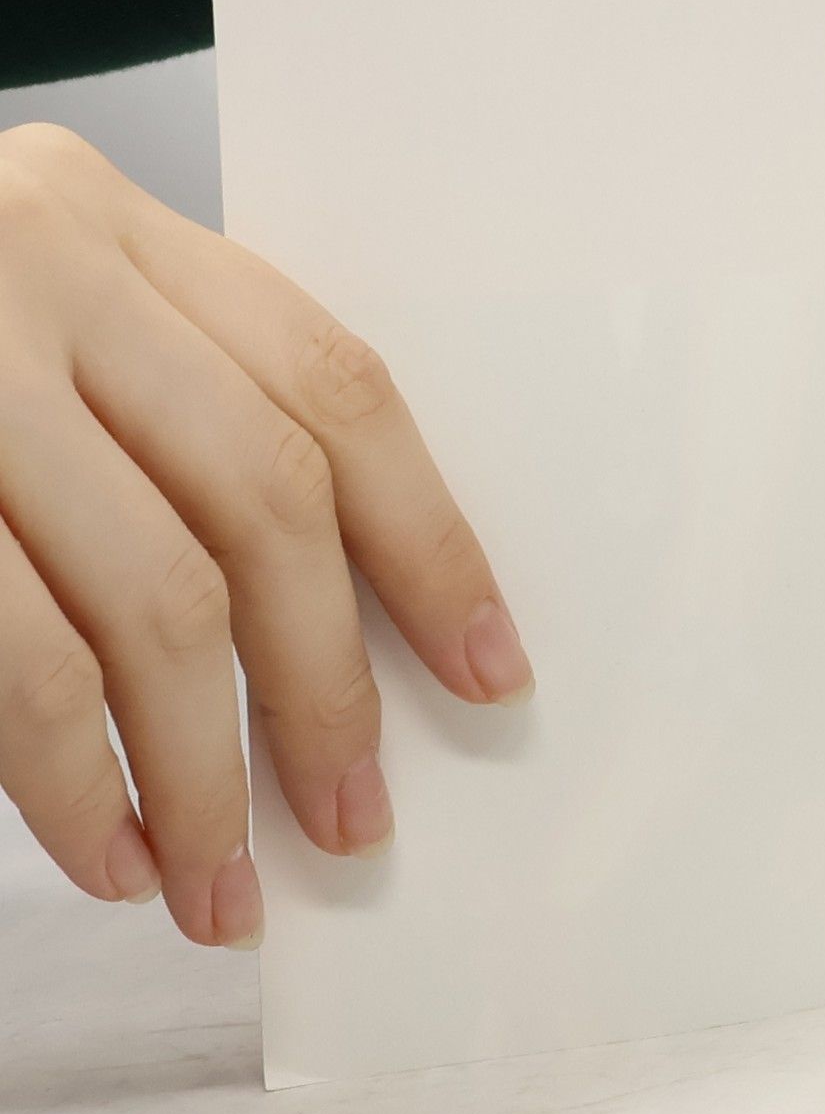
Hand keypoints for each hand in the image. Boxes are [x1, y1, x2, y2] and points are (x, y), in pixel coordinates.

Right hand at [0, 125, 532, 947]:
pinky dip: (76, 781)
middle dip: (327, 687)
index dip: (432, 544)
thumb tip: (344, 631)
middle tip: (354, 819)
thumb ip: (176, 417)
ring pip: (152, 599)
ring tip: (228, 885)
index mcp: (121, 228)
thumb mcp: (40, 319)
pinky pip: (20, 665)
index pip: (339, 390)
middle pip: (266, 502)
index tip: (488, 671)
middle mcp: (41, 271)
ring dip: (206, 771)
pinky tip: (114, 852)